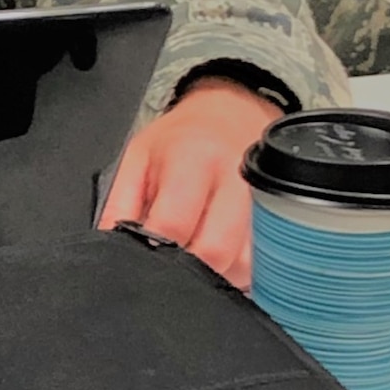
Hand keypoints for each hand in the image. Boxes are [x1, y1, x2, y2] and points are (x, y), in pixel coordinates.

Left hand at [98, 77, 280, 285]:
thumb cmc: (181, 139)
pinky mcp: (281, 220)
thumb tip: (108, 246)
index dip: (155, 252)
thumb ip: (120, 205)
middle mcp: (235, 179)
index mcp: (192, 159)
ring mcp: (265, 201)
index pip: (174, 222)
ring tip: (196, 261)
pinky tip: (222, 262)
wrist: (231, 113)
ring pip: (246, 264)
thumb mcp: (137, 157)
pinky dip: (240, 273)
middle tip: (170, 270)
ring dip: (217, 275)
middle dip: (189, 272)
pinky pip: (264, 263)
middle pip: (216, 250)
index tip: (143, 263)